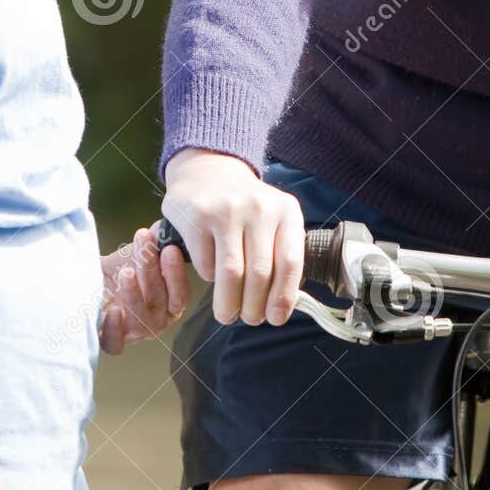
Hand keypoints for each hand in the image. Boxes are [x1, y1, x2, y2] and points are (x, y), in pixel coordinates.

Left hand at [99, 224, 189, 353]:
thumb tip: (164, 226)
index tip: (169, 249)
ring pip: (140, 321)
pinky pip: (116, 343)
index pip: (179, 292)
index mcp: (170, 302)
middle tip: (145, 246)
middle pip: (158, 300)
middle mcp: (157, 320)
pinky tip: (112, 310)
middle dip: (152, 270)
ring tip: (127, 272)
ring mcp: (135, 332)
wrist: (92, 283)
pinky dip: (114, 328)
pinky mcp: (112, 340)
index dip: (176, 272)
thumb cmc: (121, 271)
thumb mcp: (136, 253)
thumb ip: (153, 242)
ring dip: (134, 295)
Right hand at [162, 147, 304, 326]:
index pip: (290, 262)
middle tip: (248, 319)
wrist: (207, 170)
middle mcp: (259, 207)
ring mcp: (228, 210)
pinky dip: (208, 278)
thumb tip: (282, 306)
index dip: (283, 297)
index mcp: (286, 210)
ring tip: (227, 314)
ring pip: (231, 274)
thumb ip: (281, 255)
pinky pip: (206, 264)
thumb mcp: (274, 220)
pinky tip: (211, 274)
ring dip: (229, 304)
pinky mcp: (199, 216)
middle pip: (260, 274)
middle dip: (253, 307)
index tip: (276, 318)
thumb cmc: (245, 207)